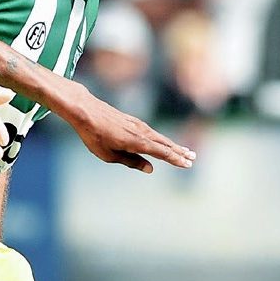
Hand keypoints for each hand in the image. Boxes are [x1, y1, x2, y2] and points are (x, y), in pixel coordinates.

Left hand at [62, 84, 195, 172]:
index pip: (162, 153)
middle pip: (165, 144)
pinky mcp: (133, 121)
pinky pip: (152, 132)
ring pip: (160, 137)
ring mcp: (138, 125)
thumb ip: (131, 162)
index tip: (187, 164)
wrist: (86, 111)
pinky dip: (161, 139)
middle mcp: (142, 132)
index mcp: (137, 142)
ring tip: (184, 151)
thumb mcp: (109, 155)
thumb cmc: (94, 135)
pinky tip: (163, 143)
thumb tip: (150, 169)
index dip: (175, 159)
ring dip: (173, 145)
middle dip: (179, 152)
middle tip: (193, 158)